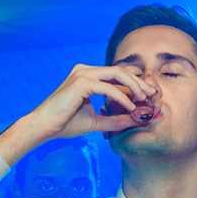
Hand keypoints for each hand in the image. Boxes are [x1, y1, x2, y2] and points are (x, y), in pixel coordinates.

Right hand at [0, 65, 156, 164]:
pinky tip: (131, 107)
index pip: (116, 75)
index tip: (149, 95)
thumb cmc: (64, 123)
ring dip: (134, 86)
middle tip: (153, 93)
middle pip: (120, 71)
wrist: (43, 127)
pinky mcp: (81, 83)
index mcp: (87, 76)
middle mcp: (85, 71)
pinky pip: (108, 88)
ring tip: (144, 99)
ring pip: (116, 74)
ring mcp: (82, 74)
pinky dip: (122, 97)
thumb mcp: (96, 121)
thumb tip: (135, 120)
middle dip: (138, 82)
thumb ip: (115, 119)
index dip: (134, 84)